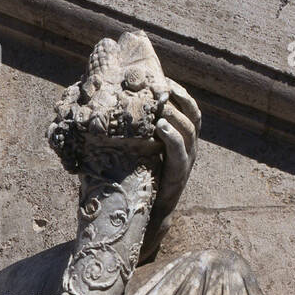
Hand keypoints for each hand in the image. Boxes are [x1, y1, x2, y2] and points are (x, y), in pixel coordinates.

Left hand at [143, 80, 200, 260]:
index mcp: (180, 137)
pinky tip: (161, 126)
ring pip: (189, 130)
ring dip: (174, 114)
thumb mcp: (134, 149)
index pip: (187, 107)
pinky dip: (173, 137)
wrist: (141, 216)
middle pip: (193, 114)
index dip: (177, 91)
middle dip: (178, 97)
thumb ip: (129, 129)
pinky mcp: (179, 175)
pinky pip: (181, 152)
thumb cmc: (132, 179)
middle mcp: (188, 147)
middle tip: (160, 86)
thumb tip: (102, 106)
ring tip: (159, 104)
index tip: (161, 78)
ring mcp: (186, 161)